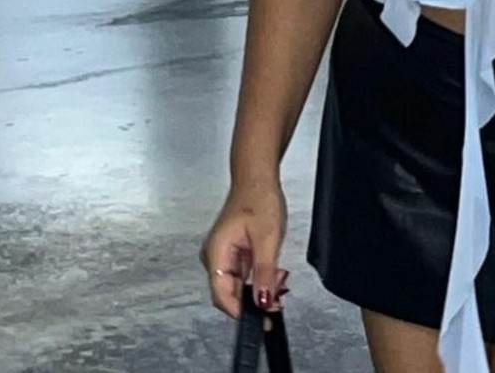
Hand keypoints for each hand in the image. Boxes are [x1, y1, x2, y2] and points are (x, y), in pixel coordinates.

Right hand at [200, 179, 289, 318]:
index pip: (222, 296)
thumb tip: (263, 302)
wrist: (258, 177)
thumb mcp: (267, 238)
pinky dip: (259, 277)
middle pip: (230, 293)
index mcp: (215, 254)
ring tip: (280, 281)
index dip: (242, 311)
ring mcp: (223, 255)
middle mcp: (214, 258)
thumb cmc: (259, 199)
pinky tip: (273, 273)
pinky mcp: (233, 253)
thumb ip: (264, 272)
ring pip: (239, 285)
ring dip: (259, 288)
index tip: (263, 318)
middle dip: (254, 299)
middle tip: (279, 296)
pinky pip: (243, 274)